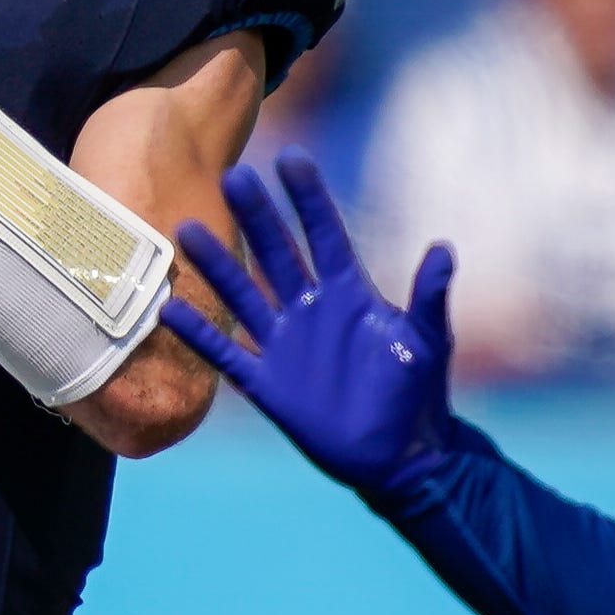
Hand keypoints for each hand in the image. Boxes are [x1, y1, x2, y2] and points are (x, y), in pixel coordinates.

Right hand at [160, 149, 459, 500]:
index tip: (290, 159)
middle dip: (257, 216)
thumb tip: (444, 248)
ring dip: (218, 265)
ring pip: (244, 295)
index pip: (324, 235)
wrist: (401, 455)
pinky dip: (199, 333)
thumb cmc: (419, 393)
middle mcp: (311, 310)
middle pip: (277, 254)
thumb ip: (429, 298)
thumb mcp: (429, 341)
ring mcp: (285, 345)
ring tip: (189, 228)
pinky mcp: (267, 384)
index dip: (308, 199)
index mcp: (350, 294)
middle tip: (233, 175)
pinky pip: (226, 353)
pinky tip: (170, 308)